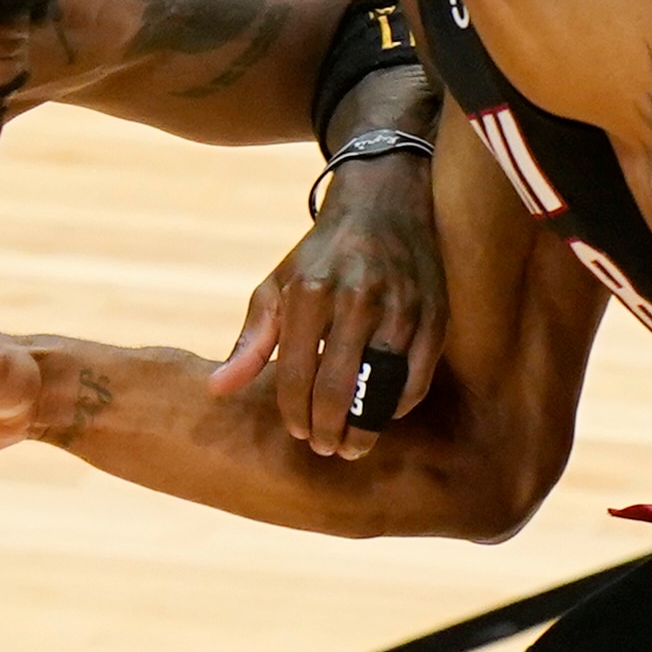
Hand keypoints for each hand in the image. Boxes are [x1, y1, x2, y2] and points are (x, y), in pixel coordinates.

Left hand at [213, 158, 442, 458]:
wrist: (384, 203)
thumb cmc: (321, 255)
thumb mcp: (277, 286)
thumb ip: (250, 341)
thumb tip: (217, 389)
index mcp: (310, 292)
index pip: (295, 374)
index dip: (294, 413)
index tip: (297, 432)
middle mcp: (357, 298)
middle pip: (338, 388)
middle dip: (328, 429)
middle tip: (325, 448)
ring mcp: (400, 307)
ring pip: (382, 388)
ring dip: (367, 427)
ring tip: (353, 444)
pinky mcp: (433, 313)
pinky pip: (418, 377)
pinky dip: (401, 404)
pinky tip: (385, 414)